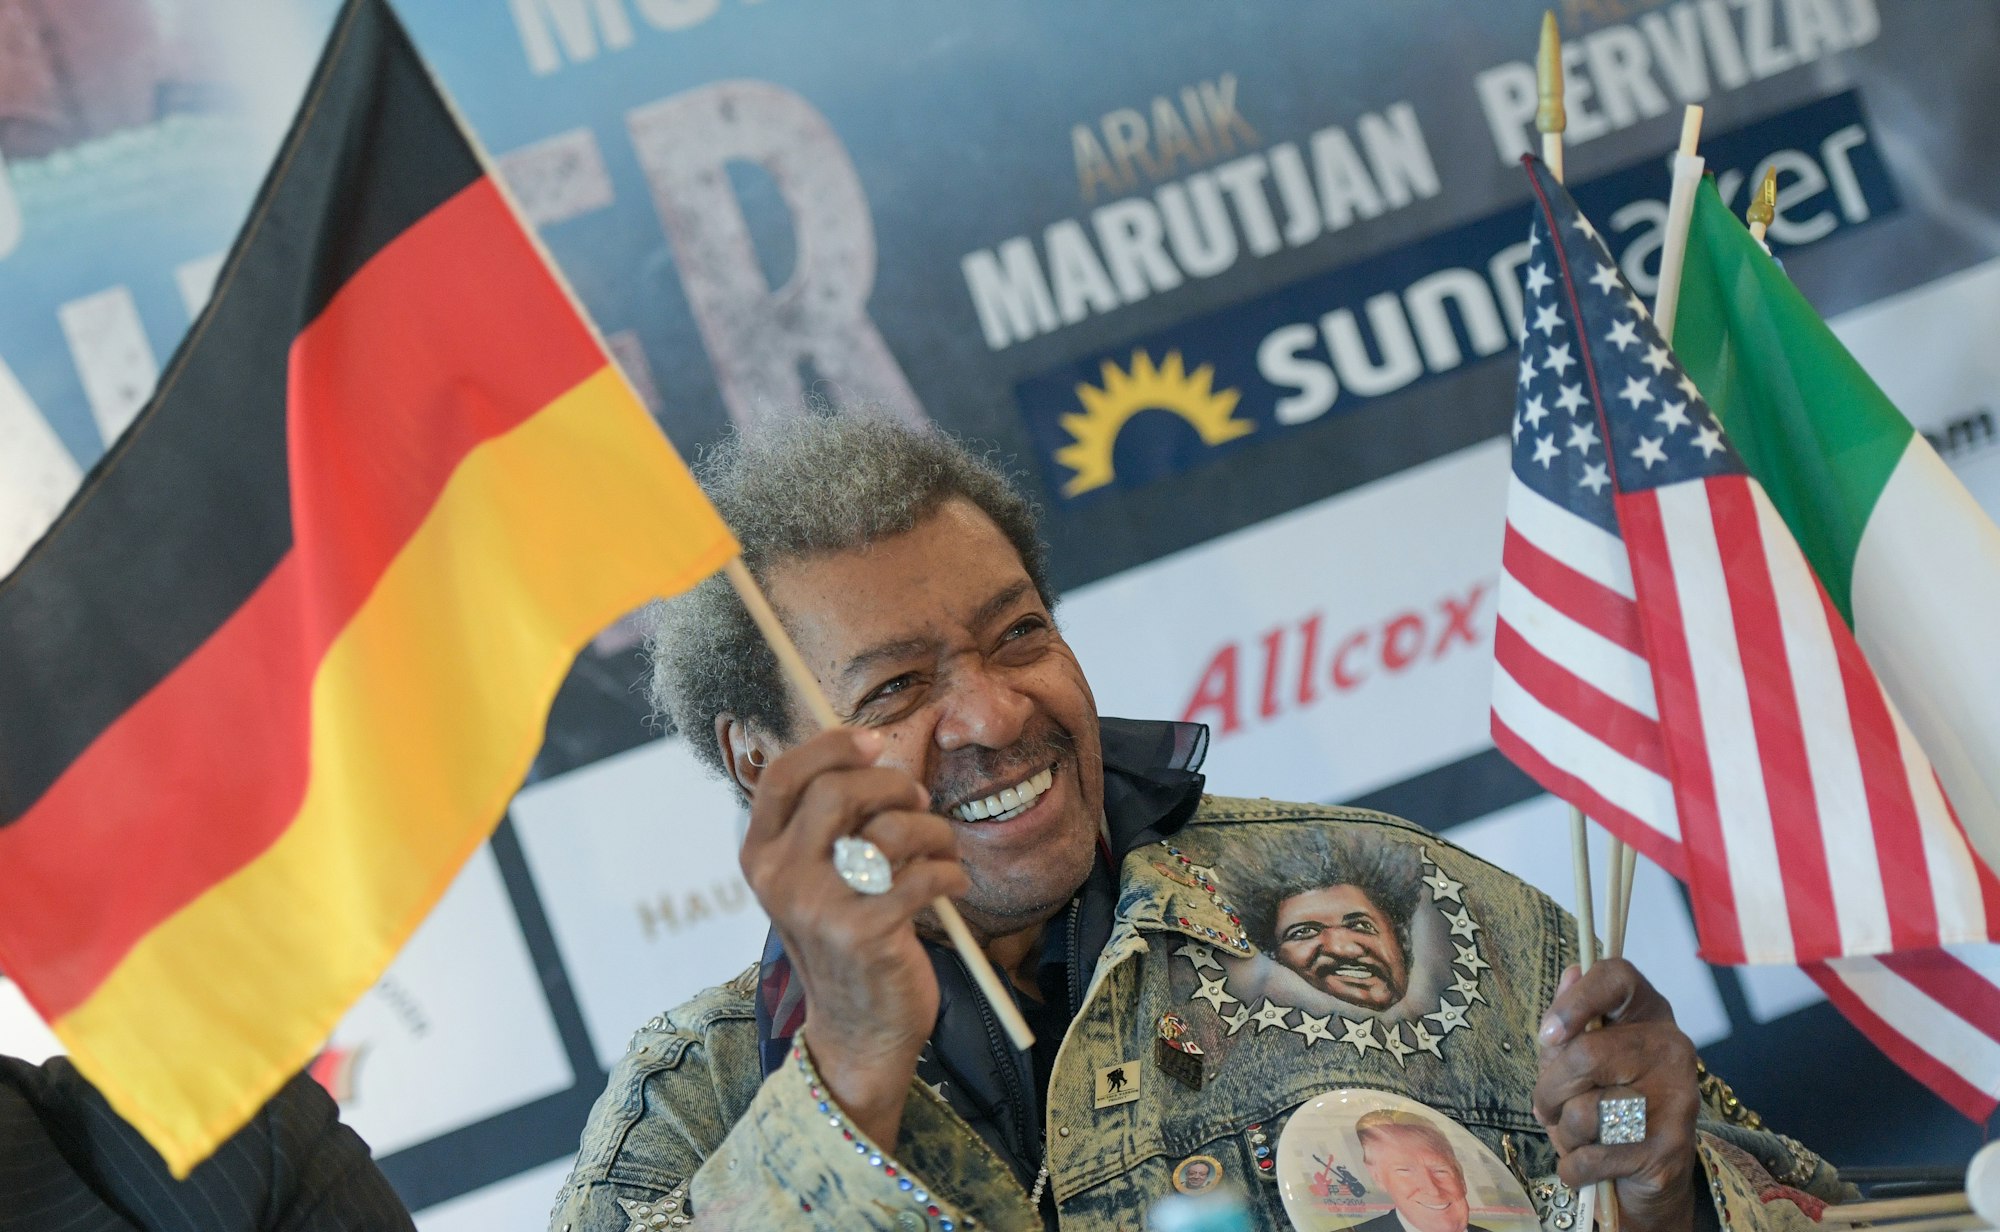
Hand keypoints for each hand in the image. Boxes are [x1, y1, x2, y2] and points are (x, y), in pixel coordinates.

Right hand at [739, 728, 969, 1146]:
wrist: (858, 1032)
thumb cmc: (847, 940)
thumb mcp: (816, 879)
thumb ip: (825, 823)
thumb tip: (866, 752)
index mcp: (760, 855)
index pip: (784, 774)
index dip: (831, 746)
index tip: (873, 742)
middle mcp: (779, 877)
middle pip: (839, 789)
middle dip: (894, 785)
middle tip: (919, 801)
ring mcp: (819, 906)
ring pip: (890, 829)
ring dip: (934, 831)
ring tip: (942, 850)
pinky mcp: (864, 933)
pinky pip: (924, 874)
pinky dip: (950, 873)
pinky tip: (950, 886)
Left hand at [1534, 960, 1701, 1231]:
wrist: (1650, 1181)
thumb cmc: (1604, 1109)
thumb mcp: (1577, 1065)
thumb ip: (1569, 1026)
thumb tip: (1571, 972)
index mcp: (1648, 1015)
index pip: (1618, 977)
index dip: (1576, 999)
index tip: (1548, 1034)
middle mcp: (1672, 1048)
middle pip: (1585, 1054)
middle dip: (1549, 1090)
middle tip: (1547, 1108)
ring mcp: (1677, 1098)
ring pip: (1586, 1111)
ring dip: (1564, 1133)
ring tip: (1578, 1137)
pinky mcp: (1671, 1148)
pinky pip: (1593, 1156)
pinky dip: (1574, 1167)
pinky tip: (1588, 1166)